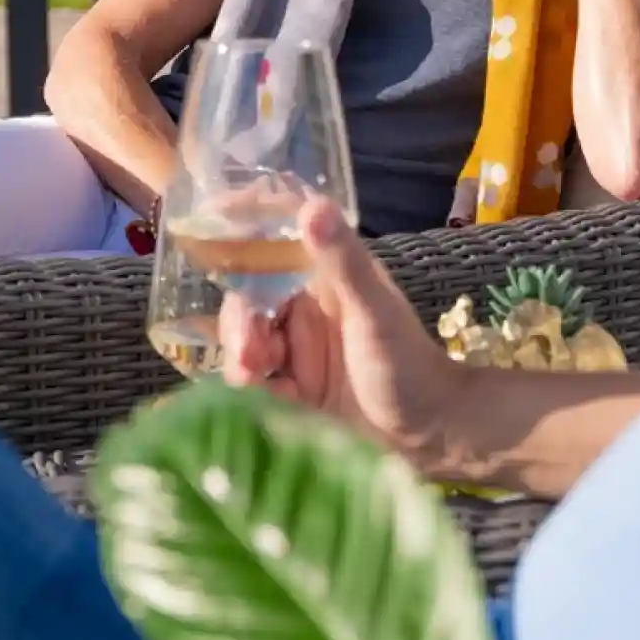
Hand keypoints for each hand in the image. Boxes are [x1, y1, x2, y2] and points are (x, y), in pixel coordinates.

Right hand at [221, 199, 462, 468]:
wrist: (430, 435)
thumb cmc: (409, 362)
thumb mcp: (374, 310)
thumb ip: (343, 261)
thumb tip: (312, 205)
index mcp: (322, 278)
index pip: (270, 247)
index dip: (238, 237)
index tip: (210, 232)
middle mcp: (303, 311)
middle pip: (246, 304)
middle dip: (239, 326)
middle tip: (251, 356)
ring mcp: (295, 352)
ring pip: (244, 344)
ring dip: (242, 359)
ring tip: (254, 380)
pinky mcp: (291, 391)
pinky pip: (254, 383)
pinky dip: (252, 390)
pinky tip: (268, 402)